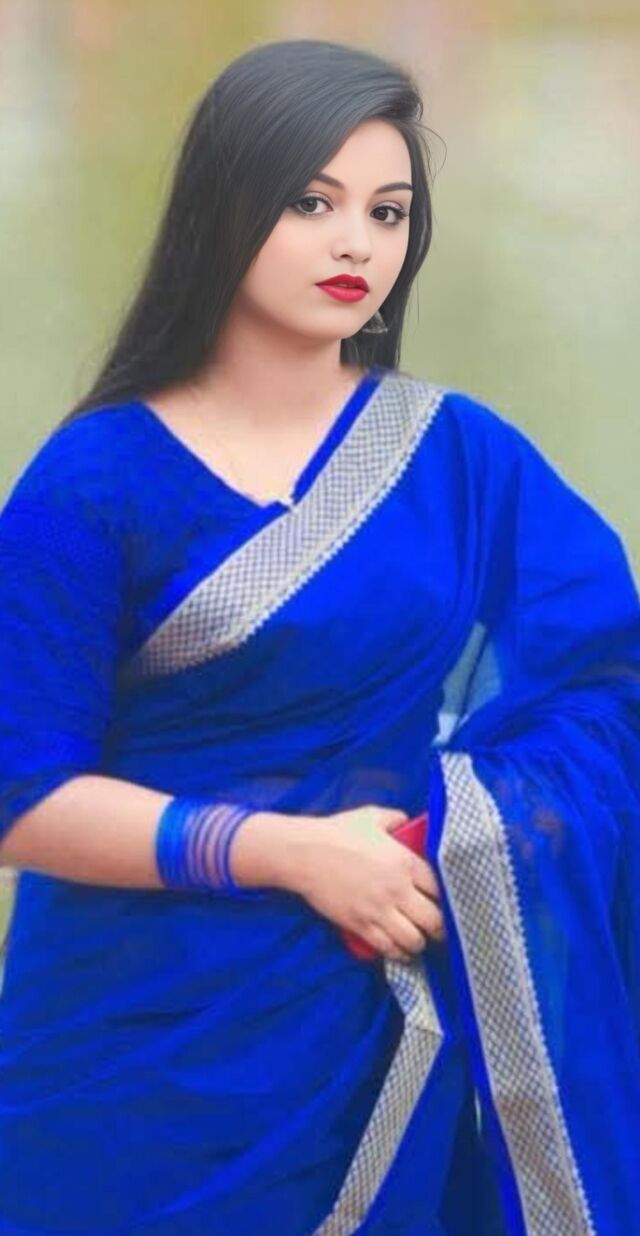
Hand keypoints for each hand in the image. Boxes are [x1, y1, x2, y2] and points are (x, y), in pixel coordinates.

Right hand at [295, 804, 444, 962]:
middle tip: (438, 928)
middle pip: (434, 920)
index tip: (445, 902)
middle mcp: (397, 889)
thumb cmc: (338, 833)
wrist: (304, 853)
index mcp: (405, 862)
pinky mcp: (360, 925)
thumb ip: (395, 818)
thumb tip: (407, 821)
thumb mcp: (371, 816)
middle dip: (440, 927)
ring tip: (419, 940)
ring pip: (414, 940)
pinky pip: (388, 948)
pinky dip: (398, 953)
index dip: (446, 898)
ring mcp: (379, 910)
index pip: (441, 889)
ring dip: (420, 942)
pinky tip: (400, 950)